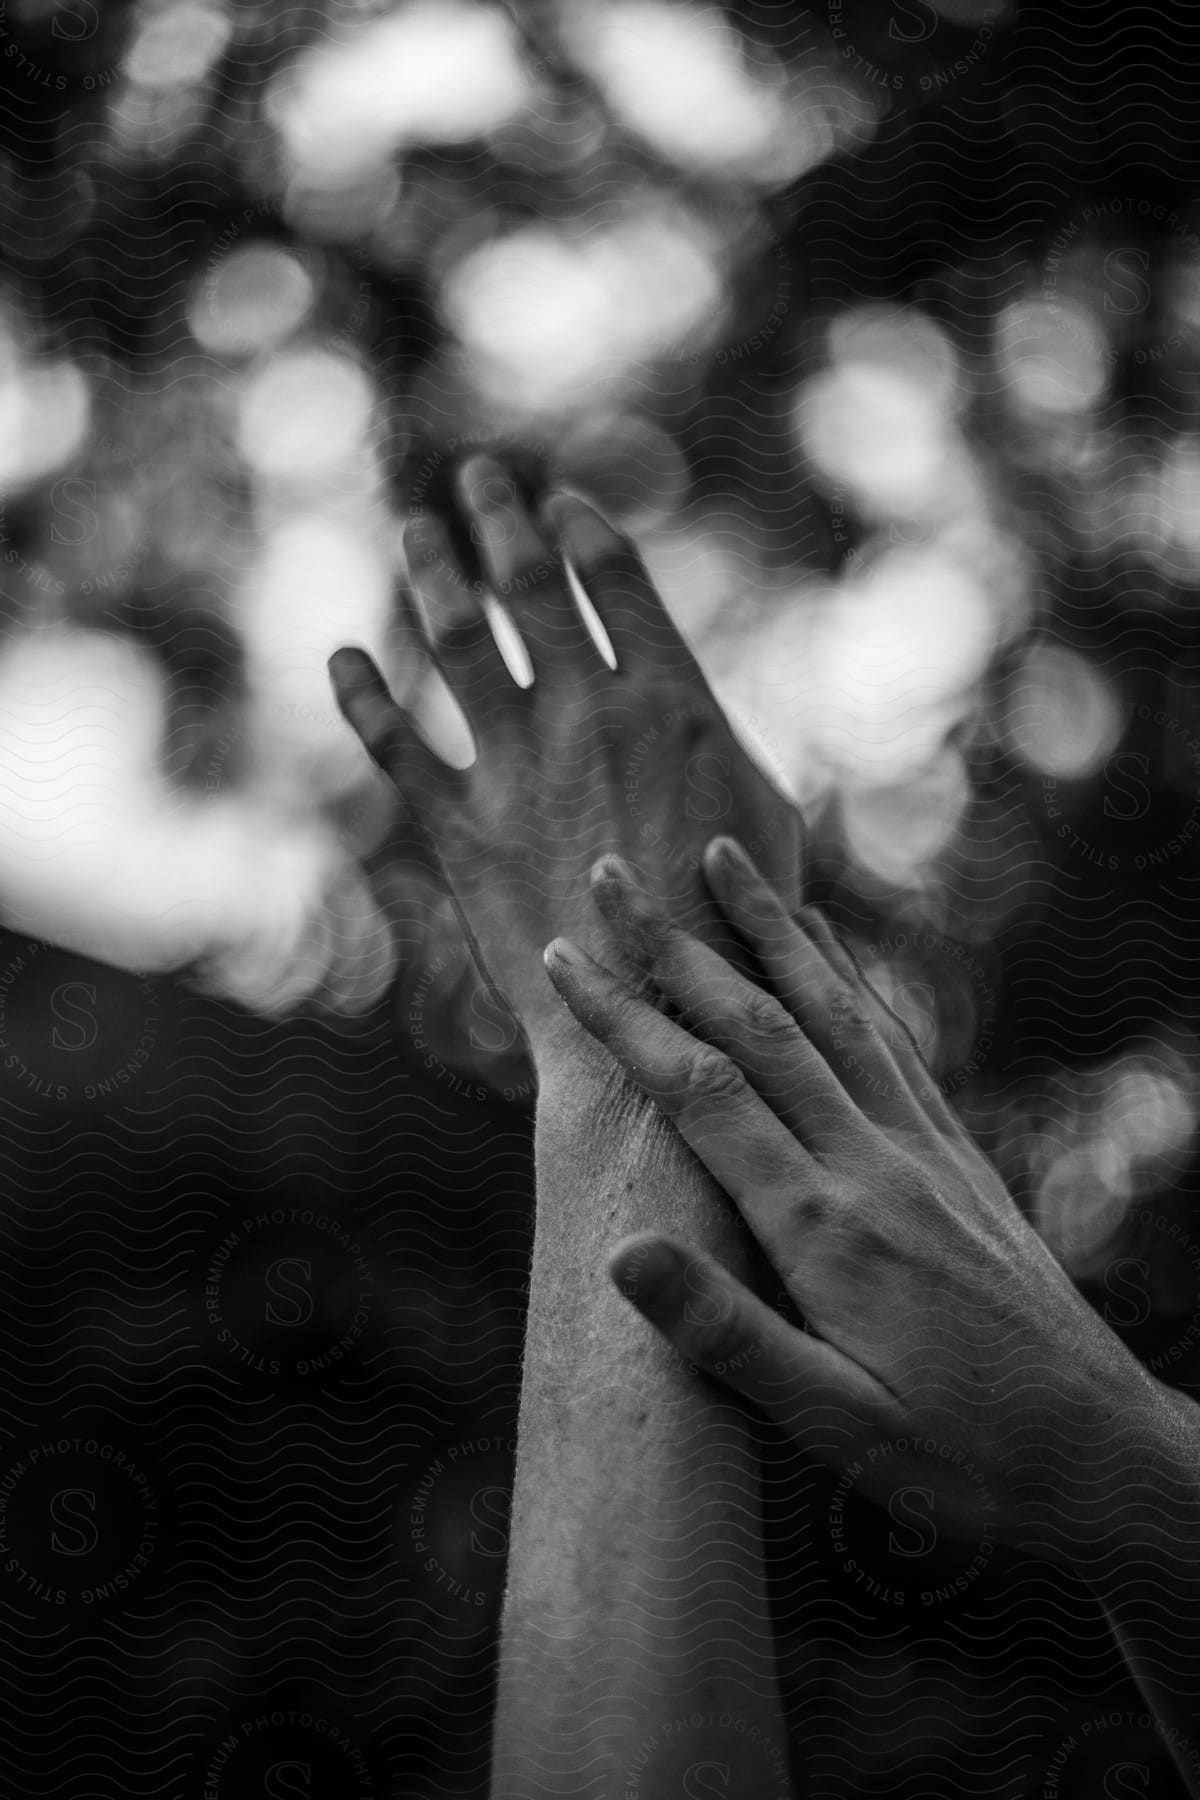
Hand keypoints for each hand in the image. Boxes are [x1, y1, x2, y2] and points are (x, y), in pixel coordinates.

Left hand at [330, 460, 801, 1078]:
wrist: (659, 1017)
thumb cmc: (734, 925)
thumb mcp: (763, 813)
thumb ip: (716, 735)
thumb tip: (682, 691)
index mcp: (671, 701)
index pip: (613, 580)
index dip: (582, 531)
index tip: (560, 506)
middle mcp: (587, 715)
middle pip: (528, 586)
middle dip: (498, 518)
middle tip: (477, 479)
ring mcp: (515, 767)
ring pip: (455, 640)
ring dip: (430, 573)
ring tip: (416, 533)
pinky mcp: (457, 827)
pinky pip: (394, 742)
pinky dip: (361, 696)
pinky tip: (342, 661)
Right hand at [542, 839, 1169, 1566]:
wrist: (1101, 1455)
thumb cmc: (961, 1459)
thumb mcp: (836, 1426)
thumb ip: (727, 1334)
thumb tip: (619, 1251)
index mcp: (825, 1228)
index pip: (704, 1093)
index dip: (626, 1018)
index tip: (564, 956)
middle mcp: (875, 1165)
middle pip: (763, 1026)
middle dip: (678, 944)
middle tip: (613, 870)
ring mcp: (924, 1152)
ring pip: (835, 1013)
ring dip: (773, 929)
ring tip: (725, 857)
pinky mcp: (957, 1159)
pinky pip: (894, 1043)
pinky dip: (849, 980)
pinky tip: (830, 950)